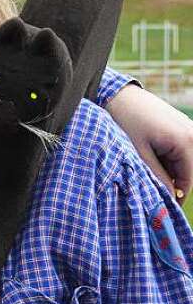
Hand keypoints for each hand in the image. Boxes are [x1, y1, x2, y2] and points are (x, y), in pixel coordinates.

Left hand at [106, 84, 192, 203]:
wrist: (117, 93)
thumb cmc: (126, 120)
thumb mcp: (138, 152)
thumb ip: (156, 175)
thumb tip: (168, 197)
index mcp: (187, 141)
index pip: (187, 180)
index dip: (175, 197)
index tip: (161, 210)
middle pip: (186, 171)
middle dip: (169, 182)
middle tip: (148, 191)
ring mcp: (188, 127)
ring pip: (181, 161)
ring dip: (166, 170)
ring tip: (143, 167)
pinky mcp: (180, 125)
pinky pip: (178, 149)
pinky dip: (165, 158)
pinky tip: (147, 155)